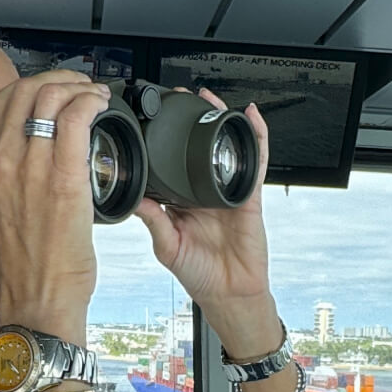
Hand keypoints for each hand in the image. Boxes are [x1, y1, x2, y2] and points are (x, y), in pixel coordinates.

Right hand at [0, 69, 110, 340]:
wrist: (38, 299)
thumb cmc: (28, 263)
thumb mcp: (0, 208)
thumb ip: (10, 175)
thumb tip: (36, 149)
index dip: (29, 86)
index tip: (51, 90)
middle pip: (24, 90)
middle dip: (58, 79)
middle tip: (79, 87)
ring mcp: (29, 169)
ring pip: (50, 97)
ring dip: (79, 87)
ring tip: (94, 96)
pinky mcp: (63, 179)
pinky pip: (75, 118)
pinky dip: (92, 102)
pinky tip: (101, 105)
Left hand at [134, 88, 280, 353]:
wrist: (230, 294)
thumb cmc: (200, 275)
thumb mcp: (168, 247)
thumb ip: (155, 221)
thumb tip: (135, 198)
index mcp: (180, 201)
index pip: (168, 163)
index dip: (160, 141)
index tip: (148, 120)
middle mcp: (202, 191)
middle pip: (196, 147)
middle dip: (188, 120)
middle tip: (175, 97)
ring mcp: (226, 190)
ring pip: (223, 147)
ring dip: (218, 119)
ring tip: (207, 97)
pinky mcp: (248, 195)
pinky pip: (255, 161)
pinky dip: (256, 137)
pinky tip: (250, 117)